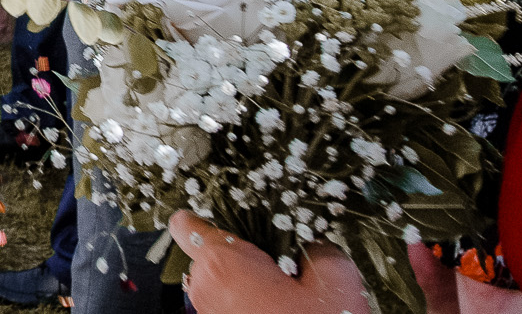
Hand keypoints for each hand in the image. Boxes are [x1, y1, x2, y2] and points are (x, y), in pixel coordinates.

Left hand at [167, 212, 367, 313]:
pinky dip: (245, 301)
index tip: (228, 221)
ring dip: (244, 281)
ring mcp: (207, 312)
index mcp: (221, 263)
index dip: (204, 217)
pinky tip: (277, 308)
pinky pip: (225, 303)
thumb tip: (312, 241)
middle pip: (209, 253)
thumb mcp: (334, 281)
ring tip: (283, 294)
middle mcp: (204, 287)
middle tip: (278, 266)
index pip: (186, 224)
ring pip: (218, 281)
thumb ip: (318, 247)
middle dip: (240, 254)